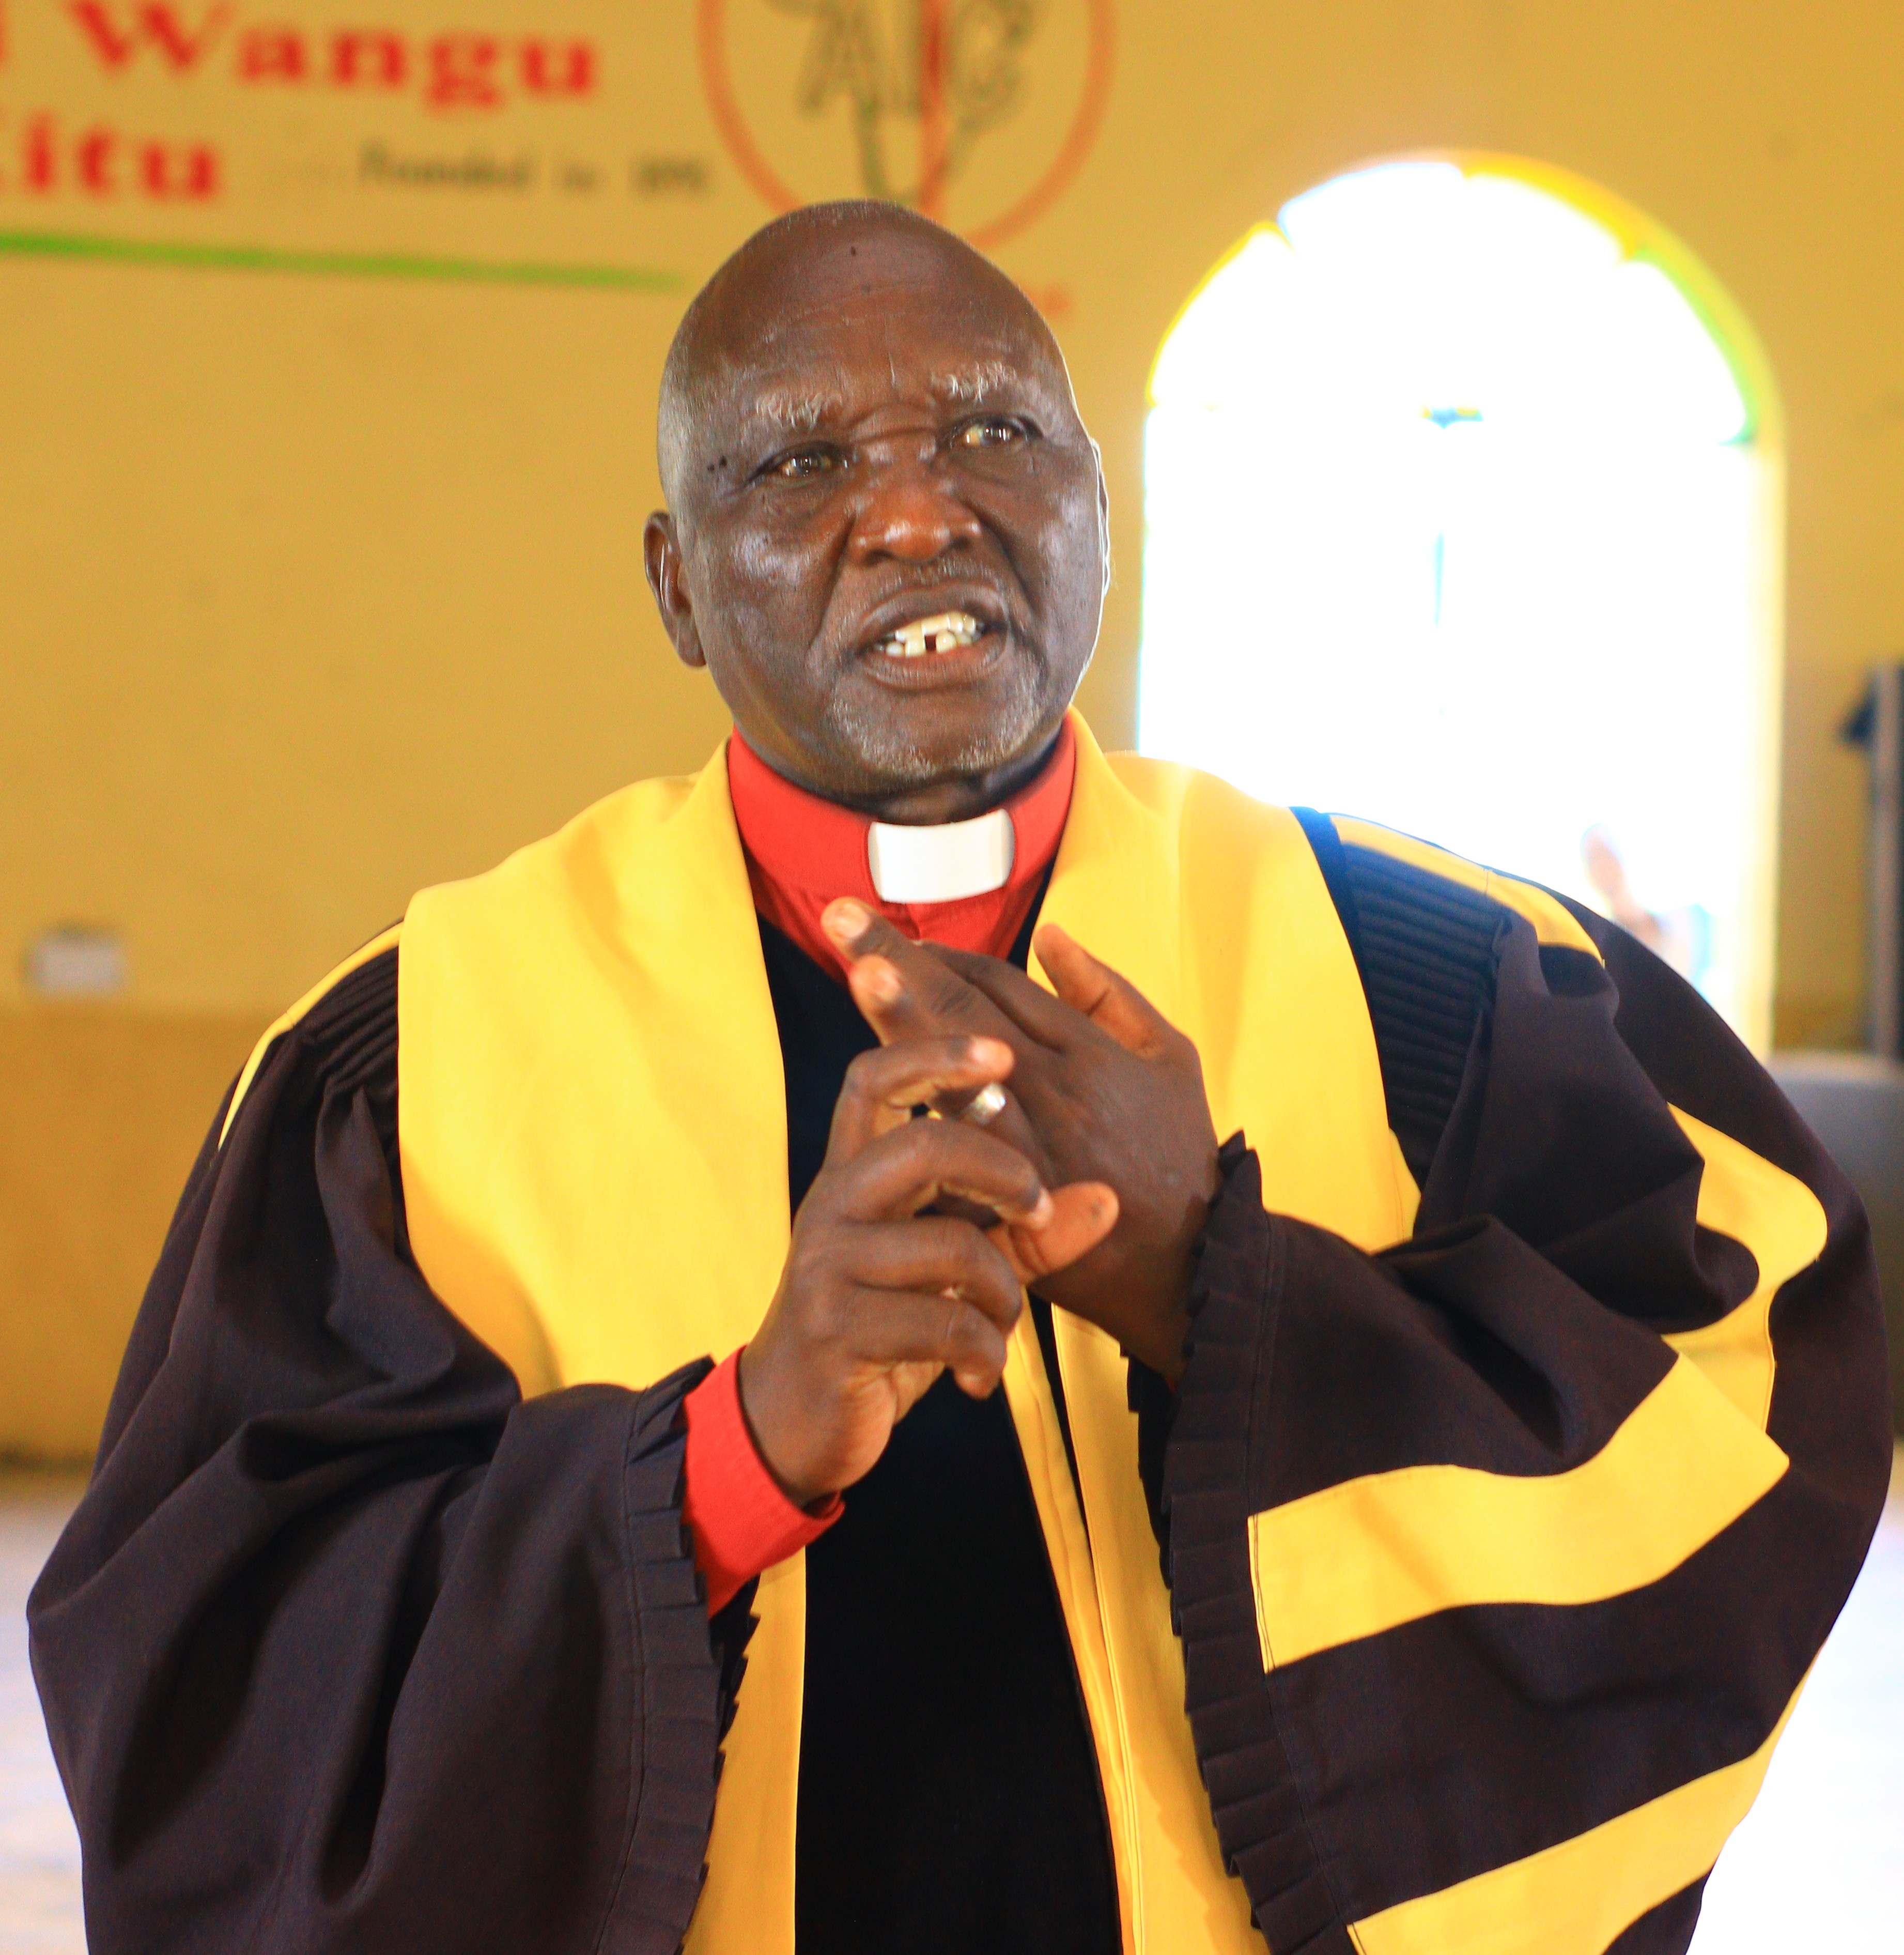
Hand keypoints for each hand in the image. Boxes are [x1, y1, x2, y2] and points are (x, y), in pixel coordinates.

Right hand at [740, 1034, 1117, 1506]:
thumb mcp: (956, 1274)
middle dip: (1003, 1170)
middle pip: (923, 1144)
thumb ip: (1022, 1231)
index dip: (936, 1053)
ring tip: (1002, 1327)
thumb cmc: (881, 1331)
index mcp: (851, 1174)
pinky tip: (978, 1377)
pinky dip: (984, 1355)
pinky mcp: (837, 1329)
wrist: (793, 1423)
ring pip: (951, 1244)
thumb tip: (1107, 1198)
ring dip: (1004, 1294)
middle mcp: (832, 1205)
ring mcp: (828, 1266)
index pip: (874, 1082)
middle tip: (1036, 1207)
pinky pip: (945, 1323)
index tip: (1000, 1052)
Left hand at [822, 902, 1220, 1383]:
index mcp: (1088, 1050)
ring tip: (861, 974)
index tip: (886, 936)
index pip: (997, 985)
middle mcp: (1058, 1090)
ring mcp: (1038, 1147)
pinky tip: (884, 1091)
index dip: (939, 956)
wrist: (1193, 1262)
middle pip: (968, 1012)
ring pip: (960, 1072)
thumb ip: (1108, 994)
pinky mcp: (1022, 1203)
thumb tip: (1048, 936)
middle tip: (840, 917)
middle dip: (904, 961)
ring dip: (908, 1023)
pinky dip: (931, 1122)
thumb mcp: (1169, 1057)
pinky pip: (968, 1155)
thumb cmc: (1178, 1149)